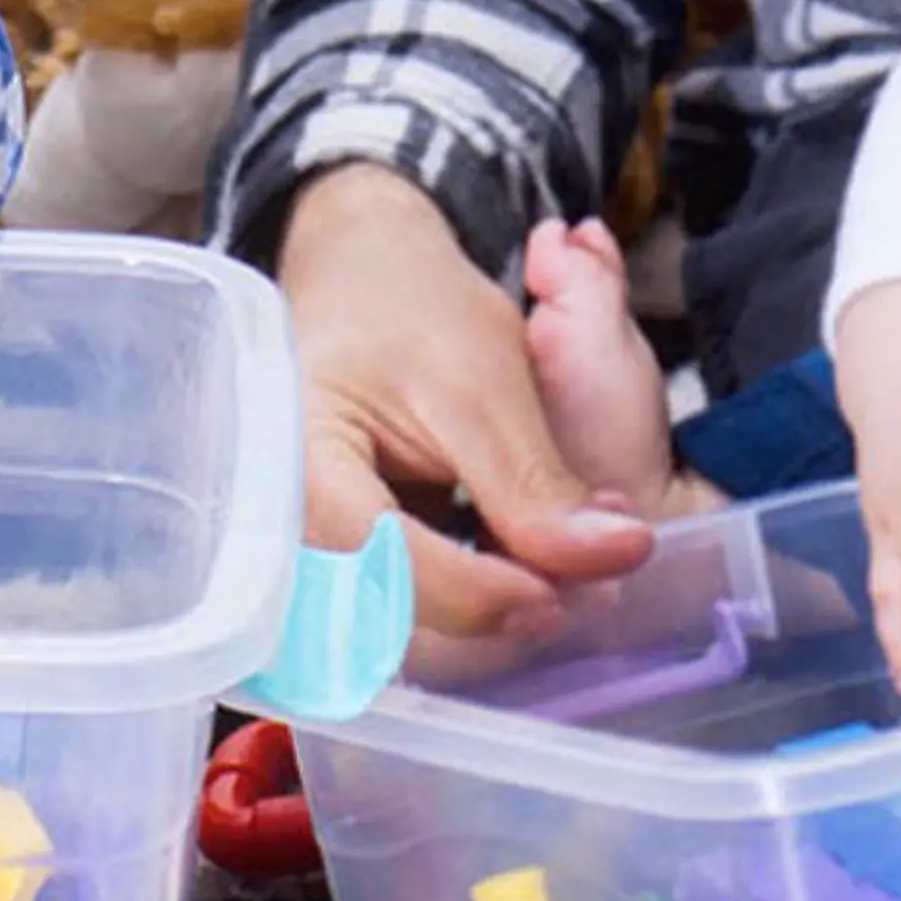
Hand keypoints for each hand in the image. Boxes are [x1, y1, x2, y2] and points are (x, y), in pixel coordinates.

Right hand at [279, 164, 653, 637]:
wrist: (369, 282)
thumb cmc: (411, 310)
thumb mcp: (485, 380)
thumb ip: (536, 481)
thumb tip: (617, 558)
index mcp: (295, 461)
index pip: (382, 560)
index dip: (480, 591)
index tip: (566, 591)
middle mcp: (284, 522)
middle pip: (389, 608)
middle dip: (493, 606)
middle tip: (587, 589)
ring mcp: (310, 545)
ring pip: (404, 618)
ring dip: (492, 606)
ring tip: (568, 573)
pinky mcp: (346, 557)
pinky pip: (408, 601)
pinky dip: (477, 591)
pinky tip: (531, 567)